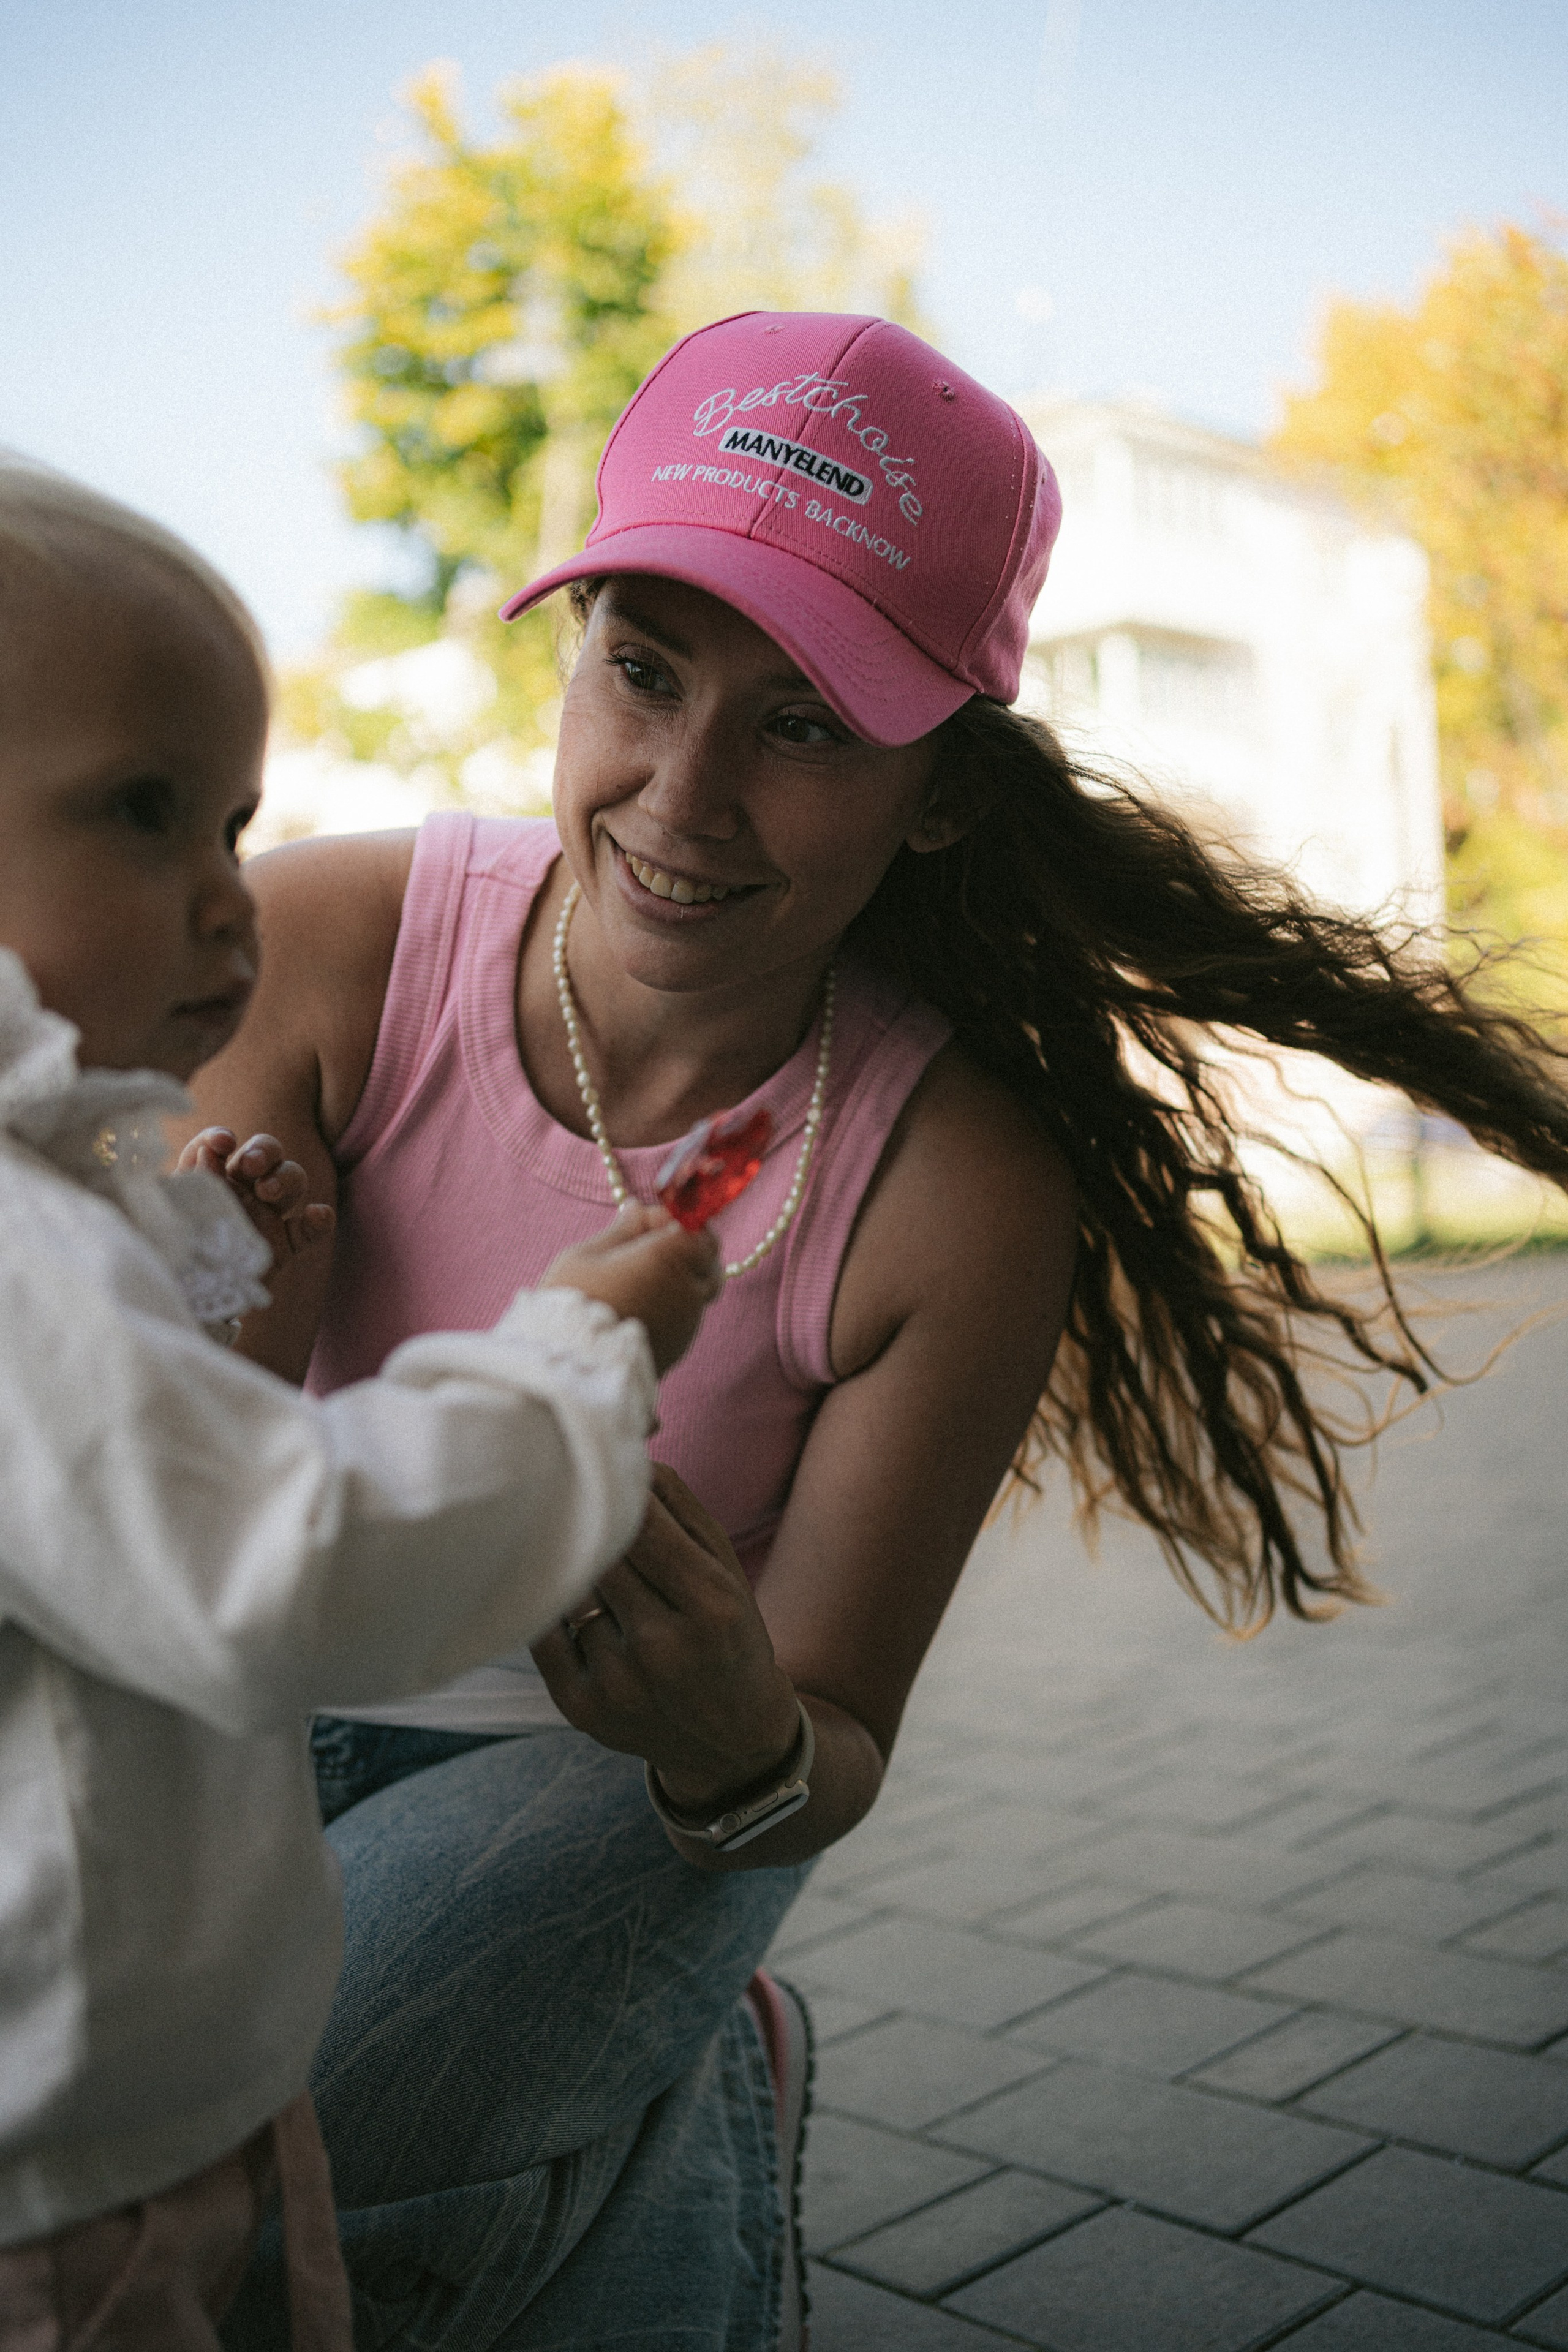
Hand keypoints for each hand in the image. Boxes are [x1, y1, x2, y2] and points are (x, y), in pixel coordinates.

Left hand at [177, 1127, 335, 1265]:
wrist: (186, 1299)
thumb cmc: (173, 1250)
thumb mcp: (171, 1213)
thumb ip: (188, 1181)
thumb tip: (208, 1151)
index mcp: (211, 1176)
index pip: (220, 1144)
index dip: (221, 1137)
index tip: (221, 1143)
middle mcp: (243, 1188)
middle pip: (267, 1152)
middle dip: (264, 1150)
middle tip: (251, 1165)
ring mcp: (267, 1215)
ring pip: (292, 1179)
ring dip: (285, 1178)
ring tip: (269, 1193)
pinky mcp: (285, 1245)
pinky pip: (308, 1229)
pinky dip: (319, 1219)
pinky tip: (318, 1214)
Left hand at [532, 1464, 800, 1810]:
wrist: (732, 1742)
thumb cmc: (729, 1639)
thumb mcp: (727, 1573)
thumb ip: (683, 1511)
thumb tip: (633, 1454)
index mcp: (711, 1606)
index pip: (642, 1525)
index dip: (616, 1490)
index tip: (601, 1468)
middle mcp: (663, 1647)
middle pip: (600, 1554)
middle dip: (590, 1525)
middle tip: (575, 1501)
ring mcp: (619, 1682)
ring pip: (572, 1590)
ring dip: (579, 1576)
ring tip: (599, 1579)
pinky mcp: (583, 1709)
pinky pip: (544, 1634)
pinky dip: (551, 1612)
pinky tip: (570, 1608)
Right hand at [543, 1204, 720, 1376]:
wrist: (571, 1368)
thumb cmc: (572, 1304)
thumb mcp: (586, 1255)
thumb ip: (620, 1231)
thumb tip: (636, 1209)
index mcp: (669, 1256)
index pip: (697, 1227)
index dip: (673, 1220)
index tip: (643, 1222)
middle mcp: (688, 1288)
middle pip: (708, 1258)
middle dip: (684, 1248)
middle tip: (646, 1248)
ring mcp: (688, 1320)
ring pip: (699, 1289)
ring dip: (679, 1277)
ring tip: (637, 1278)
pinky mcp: (680, 1346)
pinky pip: (687, 1315)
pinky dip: (672, 1303)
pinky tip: (640, 1304)